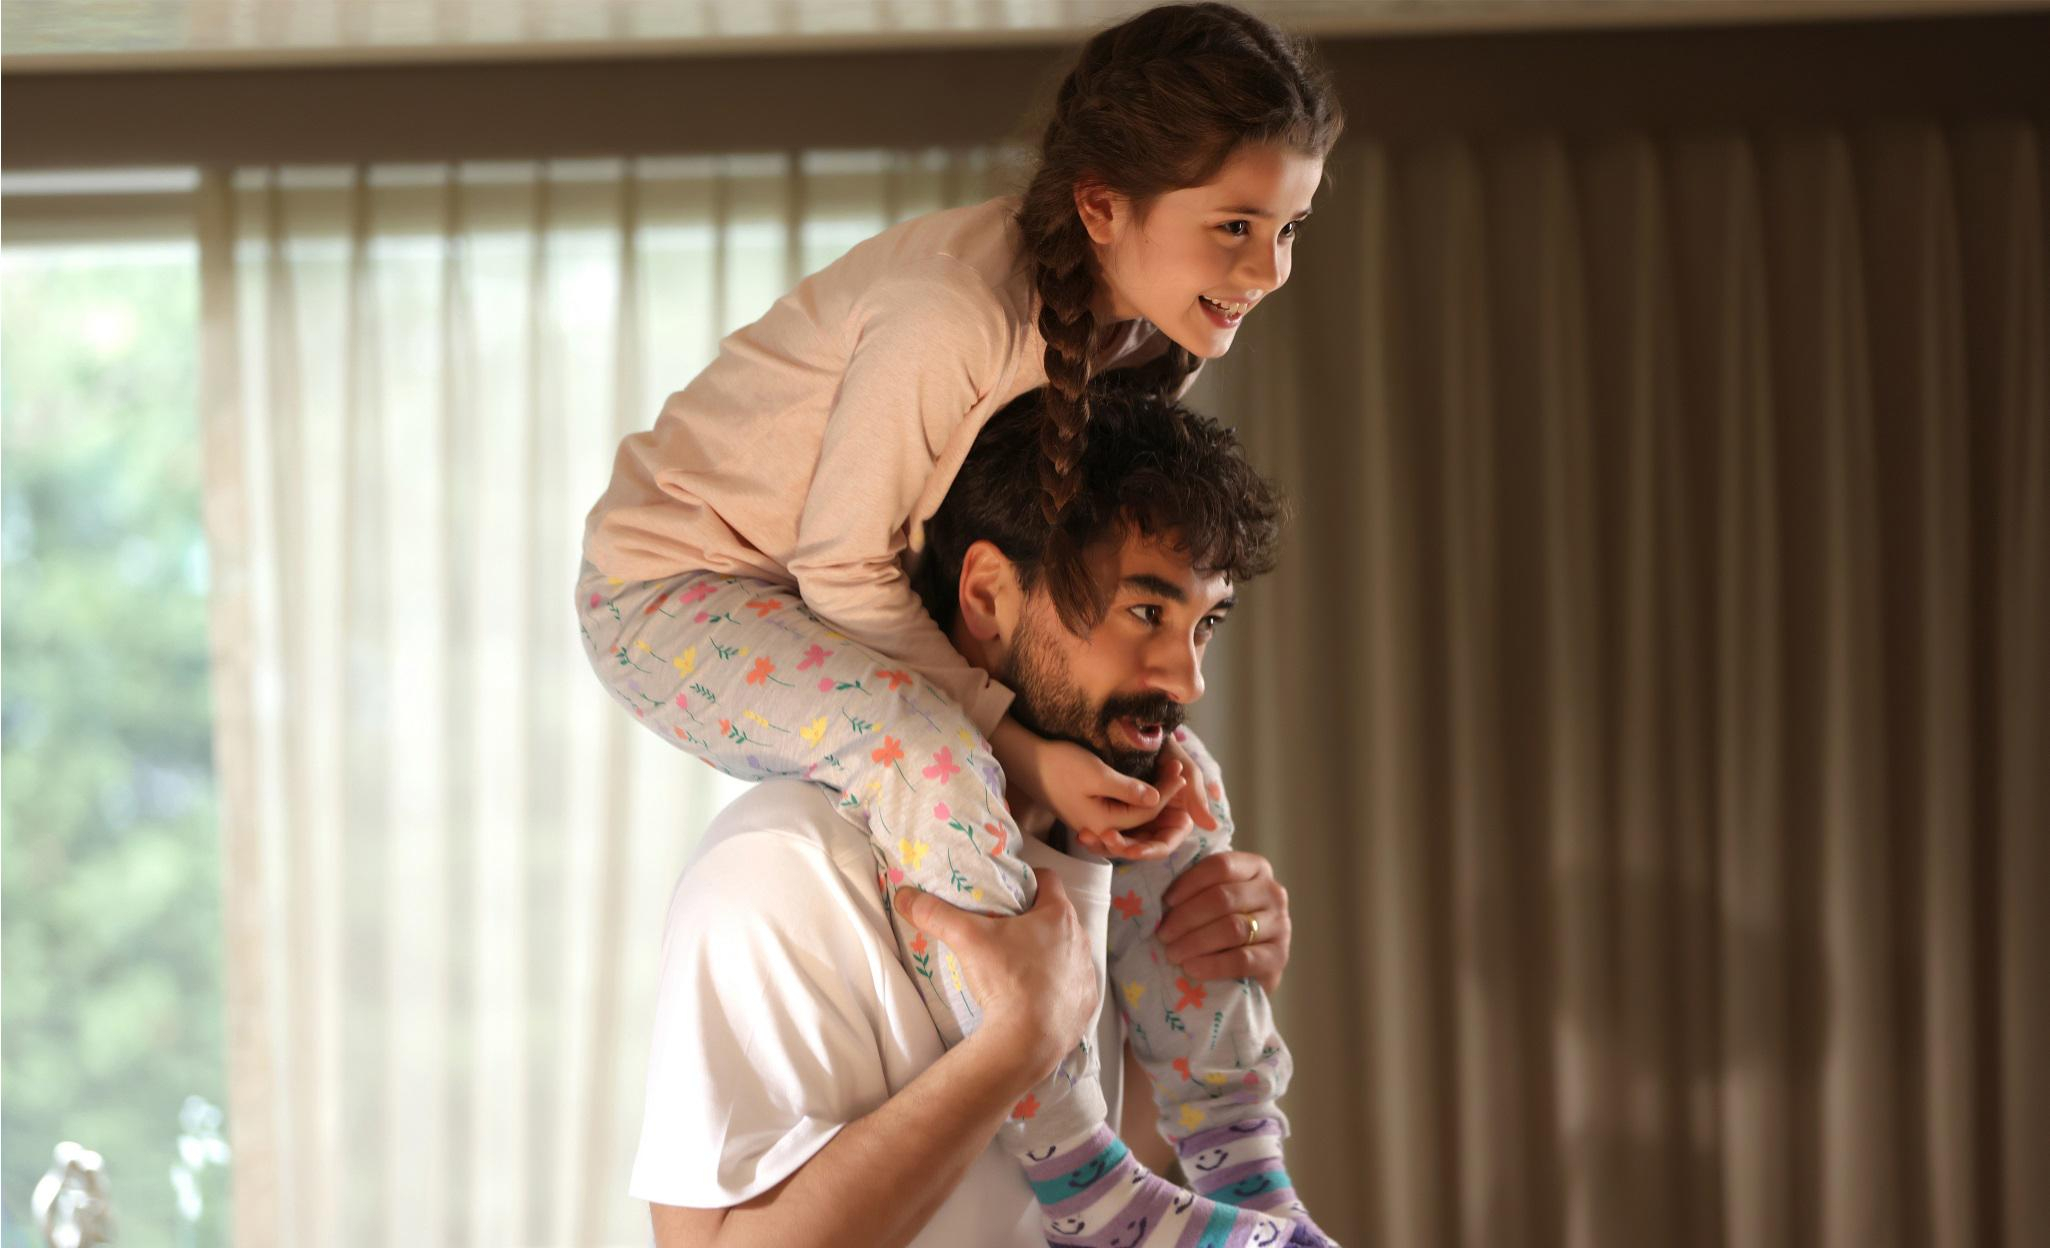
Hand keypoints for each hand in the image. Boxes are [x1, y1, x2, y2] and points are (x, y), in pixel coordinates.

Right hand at [893, 868, 1100, 1084]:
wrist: (1027, 1041)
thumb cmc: (1006, 980)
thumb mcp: (967, 940)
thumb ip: (936, 914)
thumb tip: (905, 897)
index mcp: (1059, 916)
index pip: (1048, 880)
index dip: (1029, 880)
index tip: (1009, 891)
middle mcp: (1080, 940)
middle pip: (1057, 917)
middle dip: (1035, 919)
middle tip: (1006, 929)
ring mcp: (1086, 974)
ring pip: (1067, 951)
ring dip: (1049, 953)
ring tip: (1019, 964)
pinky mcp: (1086, 1004)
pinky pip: (1073, 986)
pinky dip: (1058, 987)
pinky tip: (1036, 996)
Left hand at [1076, 733, 1217, 859]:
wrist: (1139, 733)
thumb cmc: (1168, 750)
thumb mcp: (1183, 771)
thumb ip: (1196, 796)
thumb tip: (1212, 826)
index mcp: (1176, 822)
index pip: (1163, 846)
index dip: (1148, 850)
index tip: (1131, 850)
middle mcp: (1156, 826)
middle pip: (1138, 848)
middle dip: (1120, 847)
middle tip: (1104, 839)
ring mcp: (1136, 823)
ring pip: (1120, 844)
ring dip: (1103, 845)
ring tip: (1086, 837)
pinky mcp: (1117, 816)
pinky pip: (1106, 833)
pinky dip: (1095, 836)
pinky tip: (1082, 834)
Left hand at [1155, 851, 1292, 992]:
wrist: (1250, 970)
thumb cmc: (1221, 926)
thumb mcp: (1212, 900)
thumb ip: (1196, 889)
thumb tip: (1156, 891)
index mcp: (1255, 868)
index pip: (1220, 866)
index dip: (1188, 883)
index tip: (1165, 902)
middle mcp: (1273, 892)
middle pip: (1223, 898)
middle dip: (1186, 917)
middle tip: (1162, 934)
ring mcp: (1280, 925)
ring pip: (1232, 928)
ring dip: (1195, 942)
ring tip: (1172, 953)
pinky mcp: (1279, 957)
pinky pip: (1242, 959)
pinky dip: (1212, 965)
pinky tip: (1191, 968)